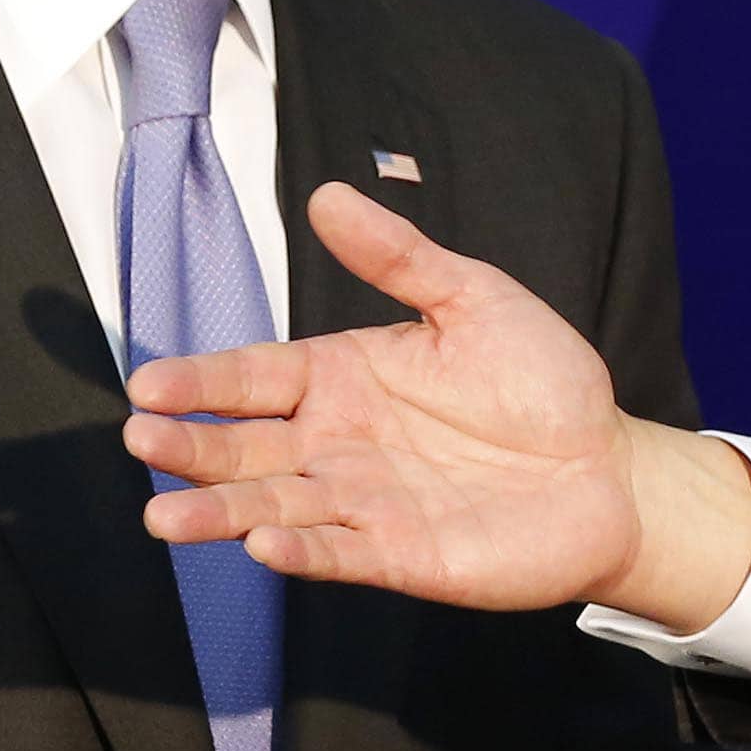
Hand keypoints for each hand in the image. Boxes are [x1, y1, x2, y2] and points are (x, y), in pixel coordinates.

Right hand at [123, 182, 750, 626]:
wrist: (608, 466)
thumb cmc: (542, 381)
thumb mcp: (473, 299)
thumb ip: (399, 257)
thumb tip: (327, 194)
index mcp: (343, 377)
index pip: (254, 376)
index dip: (202, 380)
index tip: (149, 384)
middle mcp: (337, 443)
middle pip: (244, 446)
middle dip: (190, 445)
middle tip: (142, 440)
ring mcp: (363, 503)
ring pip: (272, 508)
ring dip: (218, 512)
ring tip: (166, 516)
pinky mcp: (398, 556)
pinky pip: (338, 554)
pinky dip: (300, 553)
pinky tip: (262, 546)